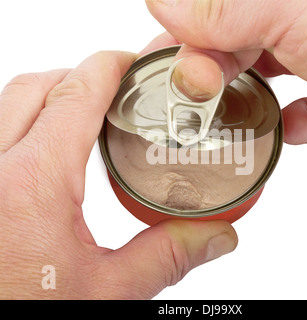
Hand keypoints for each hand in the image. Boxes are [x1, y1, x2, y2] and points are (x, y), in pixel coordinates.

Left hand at [0, 51, 236, 298]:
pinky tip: (52, 153)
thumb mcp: (105, 293)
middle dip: (78, 77)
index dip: (107, 67)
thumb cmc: (26, 316)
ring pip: (8, 106)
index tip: (131, 62)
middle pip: (35, 87)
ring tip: (88, 116)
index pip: (73, 96)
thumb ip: (164, 257)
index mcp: (31, 185)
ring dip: (49, 99)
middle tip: (117, 92)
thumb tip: (216, 238)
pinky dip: (25, 125)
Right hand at [146, 0, 306, 164]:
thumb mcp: (295, 8)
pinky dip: (287, 127)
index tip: (173, 72)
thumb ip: (226, 8)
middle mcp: (302, 23)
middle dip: (207, 76)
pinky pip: (303, 116)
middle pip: (234, 48)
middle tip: (189, 103)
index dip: (187, 39)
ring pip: (263, 82)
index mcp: (284, 0)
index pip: (217, 12)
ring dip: (239, 103)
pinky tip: (281, 132)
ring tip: (219, 122)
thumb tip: (162, 2)